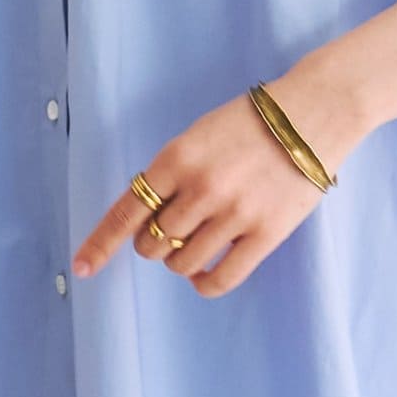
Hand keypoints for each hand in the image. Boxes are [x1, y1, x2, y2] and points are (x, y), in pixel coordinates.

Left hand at [71, 53, 370, 297]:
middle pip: (152, 243)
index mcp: (177, 159)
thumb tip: (145, 220)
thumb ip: (170, 174)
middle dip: (153, 243)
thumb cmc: (251, 123)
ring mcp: (234, 214)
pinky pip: (220, 279)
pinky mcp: (266, 233)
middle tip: (172, 229)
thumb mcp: (197, 136)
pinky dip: (204, 284)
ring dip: (179, 261)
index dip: (100, 245)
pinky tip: (206, 273)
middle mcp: (201, 189)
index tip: (82, 269)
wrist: (314, 112)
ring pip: (182, 264)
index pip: (126, 212)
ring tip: (196, 243)